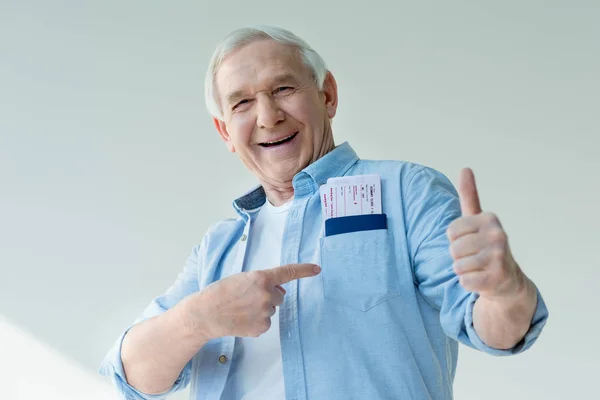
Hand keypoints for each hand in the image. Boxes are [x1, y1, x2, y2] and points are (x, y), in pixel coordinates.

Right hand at [182, 263, 320, 339]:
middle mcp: (267, 294)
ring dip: (261, 308)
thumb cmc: (221, 292)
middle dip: (267, 296)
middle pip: (279, 296)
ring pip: (271, 310)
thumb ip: (262, 282)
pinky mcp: (261, 327)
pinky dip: (256, 321)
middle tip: (246, 298)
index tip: (317, 269)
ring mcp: (265, 312)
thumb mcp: (242, 279)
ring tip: (241, 308)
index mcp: (261, 278)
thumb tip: (280, 292)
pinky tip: (242, 319)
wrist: (206, 313)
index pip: (288, 272)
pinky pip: (266, 323)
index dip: (304, 270)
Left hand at [447, 168, 524, 299]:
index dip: (456, 240)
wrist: (508, 280)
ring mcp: (499, 257)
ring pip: (457, 266)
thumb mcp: (478, 219)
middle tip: (476, 257)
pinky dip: (468, 283)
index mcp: (490, 219)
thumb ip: (469, 195)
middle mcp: (498, 235)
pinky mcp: (496, 278)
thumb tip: (465, 168)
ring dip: (464, 270)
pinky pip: (464, 281)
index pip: (450, 231)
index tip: (471, 241)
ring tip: (479, 268)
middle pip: (453, 249)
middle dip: (459, 256)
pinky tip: (482, 279)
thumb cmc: (486, 246)